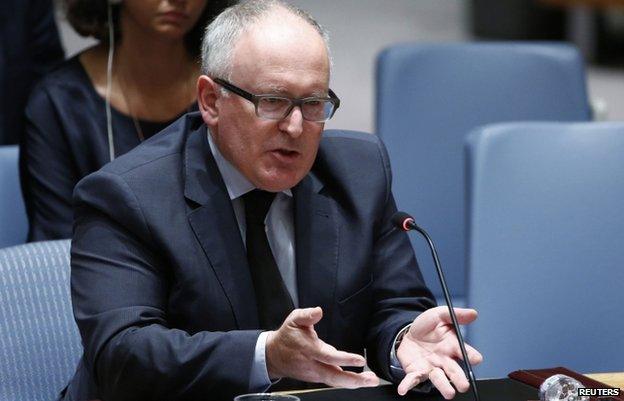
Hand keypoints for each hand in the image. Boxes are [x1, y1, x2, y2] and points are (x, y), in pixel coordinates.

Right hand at [265, 307, 379, 387]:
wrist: (274, 356)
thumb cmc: (287, 336)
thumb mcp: (294, 320)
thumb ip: (307, 314)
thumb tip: (318, 311)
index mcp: (309, 349)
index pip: (329, 357)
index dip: (345, 359)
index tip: (360, 359)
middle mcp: (313, 365)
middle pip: (335, 377)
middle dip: (355, 380)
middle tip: (371, 379)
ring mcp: (315, 374)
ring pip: (336, 382)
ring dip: (355, 382)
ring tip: (371, 380)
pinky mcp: (317, 377)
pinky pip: (334, 381)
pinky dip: (347, 382)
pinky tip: (360, 380)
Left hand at [396, 306, 482, 398]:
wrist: (407, 332)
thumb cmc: (427, 327)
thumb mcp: (439, 315)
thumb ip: (454, 314)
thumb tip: (473, 313)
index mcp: (453, 346)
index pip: (466, 353)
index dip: (472, 356)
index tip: (476, 359)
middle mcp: (444, 360)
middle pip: (455, 371)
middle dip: (460, 379)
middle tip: (464, 385)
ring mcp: (431, 368)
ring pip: (439, 379)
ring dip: (444, 386)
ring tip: (449, 393)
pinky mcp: (417, 372)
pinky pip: (413, 380)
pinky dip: (408, 385)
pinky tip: (403, 389)